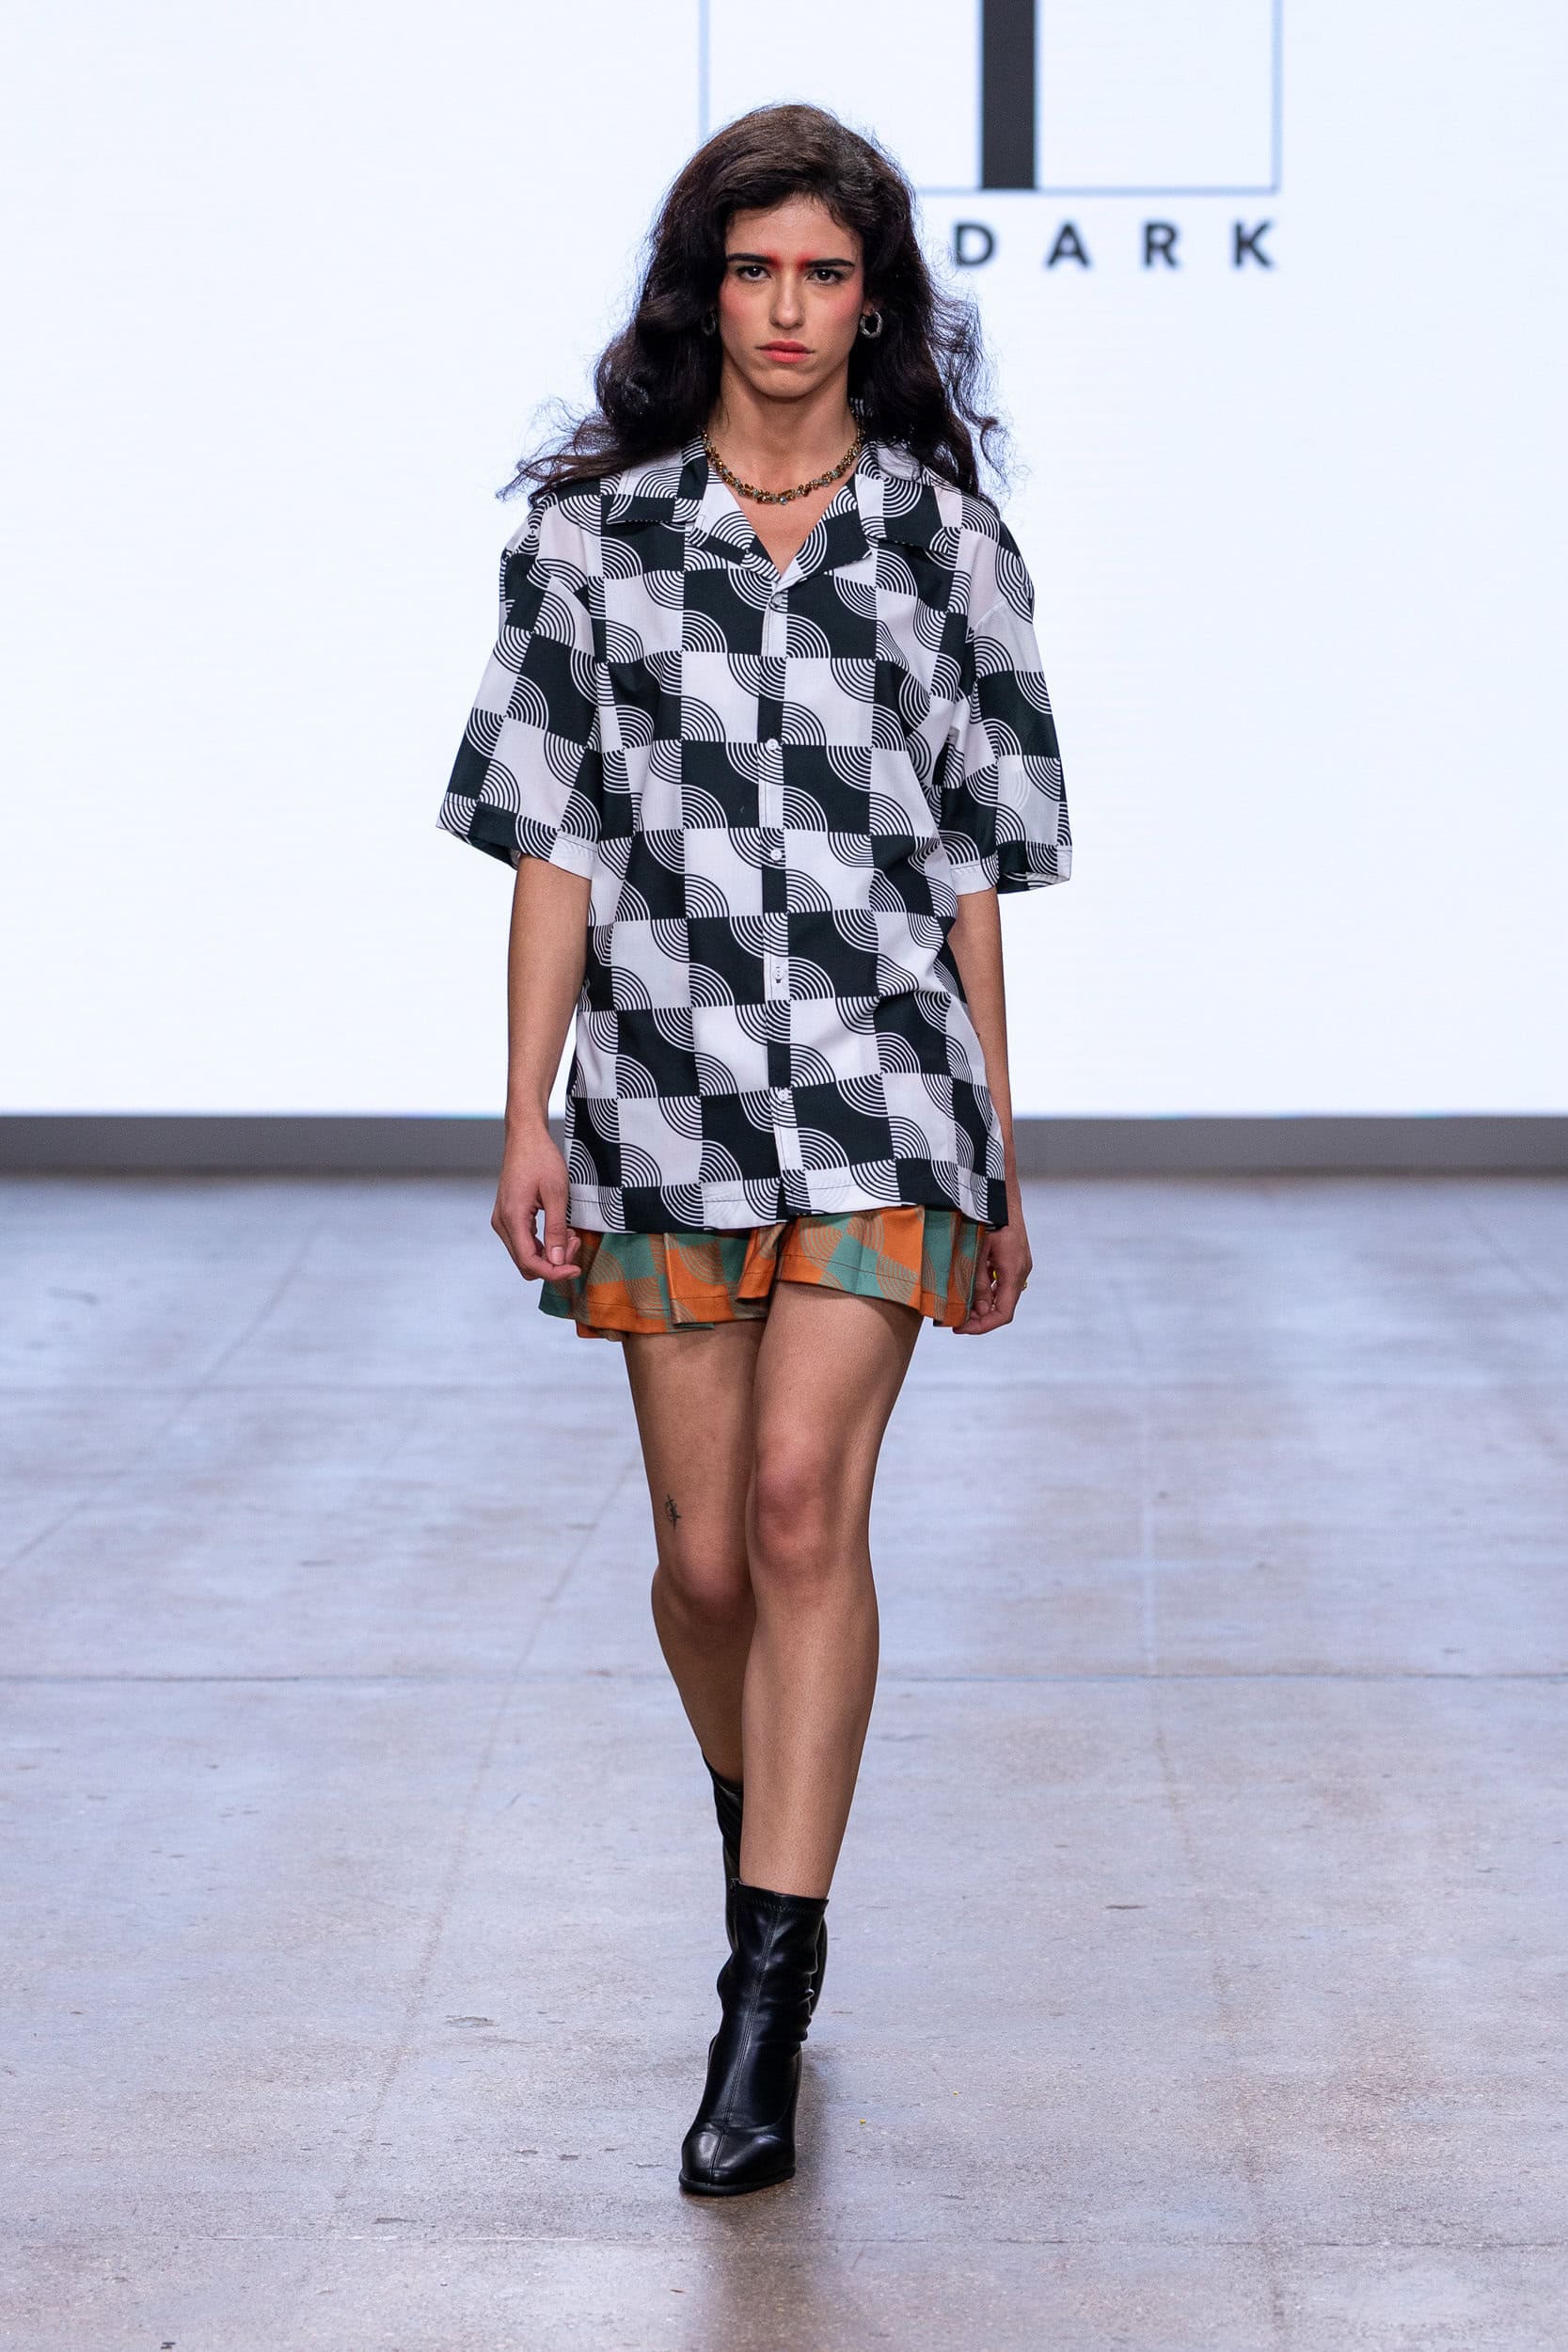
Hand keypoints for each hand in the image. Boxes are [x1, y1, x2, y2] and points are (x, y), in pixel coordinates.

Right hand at [491, 1129, 583, 1283]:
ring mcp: (503, 1221)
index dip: (554, 1272)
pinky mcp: (508, 1217)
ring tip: (570, 1234)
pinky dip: (543, 1244)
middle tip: (575, 1242)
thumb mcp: (556, 1193)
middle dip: (554, 1262)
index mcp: (512, 1218)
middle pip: (526, 1264)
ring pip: (525, 1255)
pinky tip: (560, 1230)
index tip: (576, 1269)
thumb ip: (556, 1230)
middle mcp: (502, 1223)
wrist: (525, 1137)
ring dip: (550, 1253)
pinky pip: (524, 1243)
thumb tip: (558, 1260)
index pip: (530, 1262)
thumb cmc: (540, 1158)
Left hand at [955, 1211, 1031, 1333]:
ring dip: (981, 1304)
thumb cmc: (987, 1216)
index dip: (982, 1326)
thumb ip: (977, 1281)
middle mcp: (1020, 1271)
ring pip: (1001, 1295)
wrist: (999, 1191)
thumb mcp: (977, 1250)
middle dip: (978, 1317)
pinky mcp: (1013, 1258)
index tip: (960, 1328)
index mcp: (1013, 1271)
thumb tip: (975, 1309)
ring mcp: (1018, 1265)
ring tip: (956, 1306)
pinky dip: (985, 1290)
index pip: (1003, 1313)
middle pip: (1002, 1307)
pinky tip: (967, 1288)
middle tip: (953, 1320)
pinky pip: (1000, 1282)